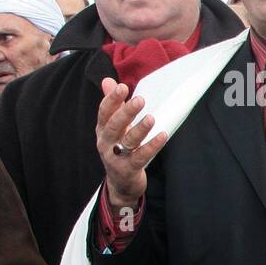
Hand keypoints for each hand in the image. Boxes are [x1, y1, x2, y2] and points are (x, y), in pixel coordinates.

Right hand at [96, 78, 166, 208]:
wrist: (120, 184)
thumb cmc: (119, 149)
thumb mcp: (113, 127)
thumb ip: (112, 104)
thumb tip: (107, 80)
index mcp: (102, 129)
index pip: (104, 112)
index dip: (112, 99)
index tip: (122, 87)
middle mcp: (106, 143)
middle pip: (114, 125)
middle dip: (126, 112)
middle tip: (140, 100)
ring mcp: (116, 158)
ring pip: (127, 142)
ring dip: (140, 129)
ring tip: (151, 118)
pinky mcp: (128, 170)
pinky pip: (141, 157)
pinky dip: (152, 146)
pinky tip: (163, 136)